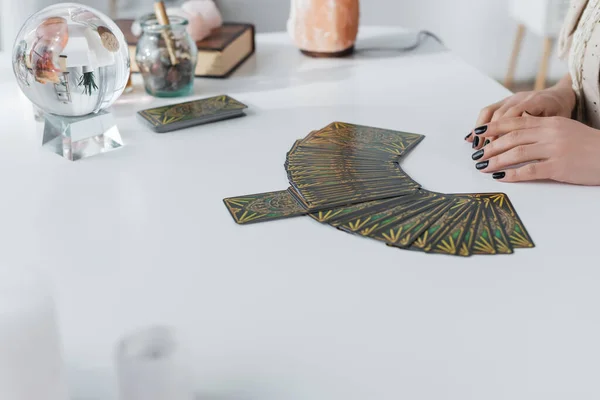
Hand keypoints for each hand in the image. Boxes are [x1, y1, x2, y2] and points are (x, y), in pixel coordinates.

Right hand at [465, 78, 575, 148]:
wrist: (562, 95)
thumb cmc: (561, 112)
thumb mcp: (560, 122)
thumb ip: (543, 130)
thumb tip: (526, 144)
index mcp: (536, 101)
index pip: (513, 117)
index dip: (503, 134)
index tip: (496, 150)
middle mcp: (520, 97)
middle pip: (499, 116)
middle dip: (490, 137)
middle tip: (484, 154)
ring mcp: (511, 98)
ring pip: (490, 112)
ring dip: (481, 131)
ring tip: (476, 147)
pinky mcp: (505, 101)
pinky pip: (488, 111)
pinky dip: (479, 125)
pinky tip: (472, 137)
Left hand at [469, 115, 599, 184]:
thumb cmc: (587, 145)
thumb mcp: (564, 129)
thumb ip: (541, 128)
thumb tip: (516, 130)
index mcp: (550, 122)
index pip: (516, 122)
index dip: (494, 127)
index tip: (478, 132)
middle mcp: (550, 133)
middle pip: (512, 138)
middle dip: (491, 146)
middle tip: (476, 154)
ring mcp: (554, 150)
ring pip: (517, 153)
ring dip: (496, 161)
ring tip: (483, 167)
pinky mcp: (558, 167)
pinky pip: (530, 170)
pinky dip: (512, 174)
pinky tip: (500, 178)